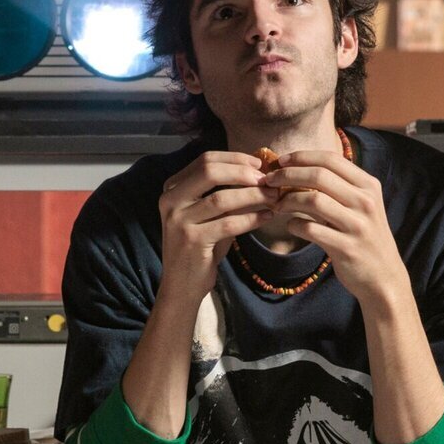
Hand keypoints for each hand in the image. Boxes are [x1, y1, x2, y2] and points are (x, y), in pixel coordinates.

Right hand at [156, 150, 273, 299]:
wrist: (182, 285)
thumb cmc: (200, 247)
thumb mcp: (209, 215)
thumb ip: (225, 193)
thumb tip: (257, 170)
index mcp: (172, 188)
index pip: (205, 160)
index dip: (235, 158)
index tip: (259, 164)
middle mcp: (170, 201)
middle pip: (209, 171)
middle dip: (243, 172)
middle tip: (267, 180)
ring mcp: (178, 221)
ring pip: (221, 198)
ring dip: (252, 195)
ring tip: (273, 197)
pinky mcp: (191, 241)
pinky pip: (228, 223)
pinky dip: (251, 218)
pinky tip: (267, 216)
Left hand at [259, 149, 407, 305]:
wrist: (383, 277)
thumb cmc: (364, 236)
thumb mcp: (361, 206)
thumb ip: (338, 187)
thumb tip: (300, 169)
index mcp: (368, 185)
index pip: (331, 159)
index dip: (302, 156)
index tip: (281, 161)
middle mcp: (365, 202)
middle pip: (319, 176)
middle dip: (288, 175)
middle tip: (269, 181)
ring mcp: (357, 225)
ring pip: (313, 200)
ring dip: (288, 200)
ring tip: (277, 205)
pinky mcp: (346, 247)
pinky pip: (311, 229)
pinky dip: (295, 225)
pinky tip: (291, 225)